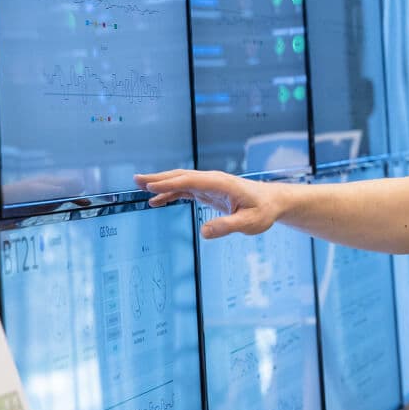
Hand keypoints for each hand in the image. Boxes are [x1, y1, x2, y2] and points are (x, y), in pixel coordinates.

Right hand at [135, 169, 280, 238]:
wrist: (272, 202)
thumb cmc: (263, 210)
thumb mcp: (249, 223)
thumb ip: (227, 227)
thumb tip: (203, 233)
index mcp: (221, 183)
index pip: (191, 181)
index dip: (170, 183)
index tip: (151, 186)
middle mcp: (213, 180)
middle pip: (181, 176)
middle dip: (159, 178)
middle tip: (137, 179)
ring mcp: (209, 185)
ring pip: (181, 181)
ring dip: (161, 183)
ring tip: (140, 186)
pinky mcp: (208, 191)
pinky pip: (185, 190)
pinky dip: (170, 193)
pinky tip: (157, 200)